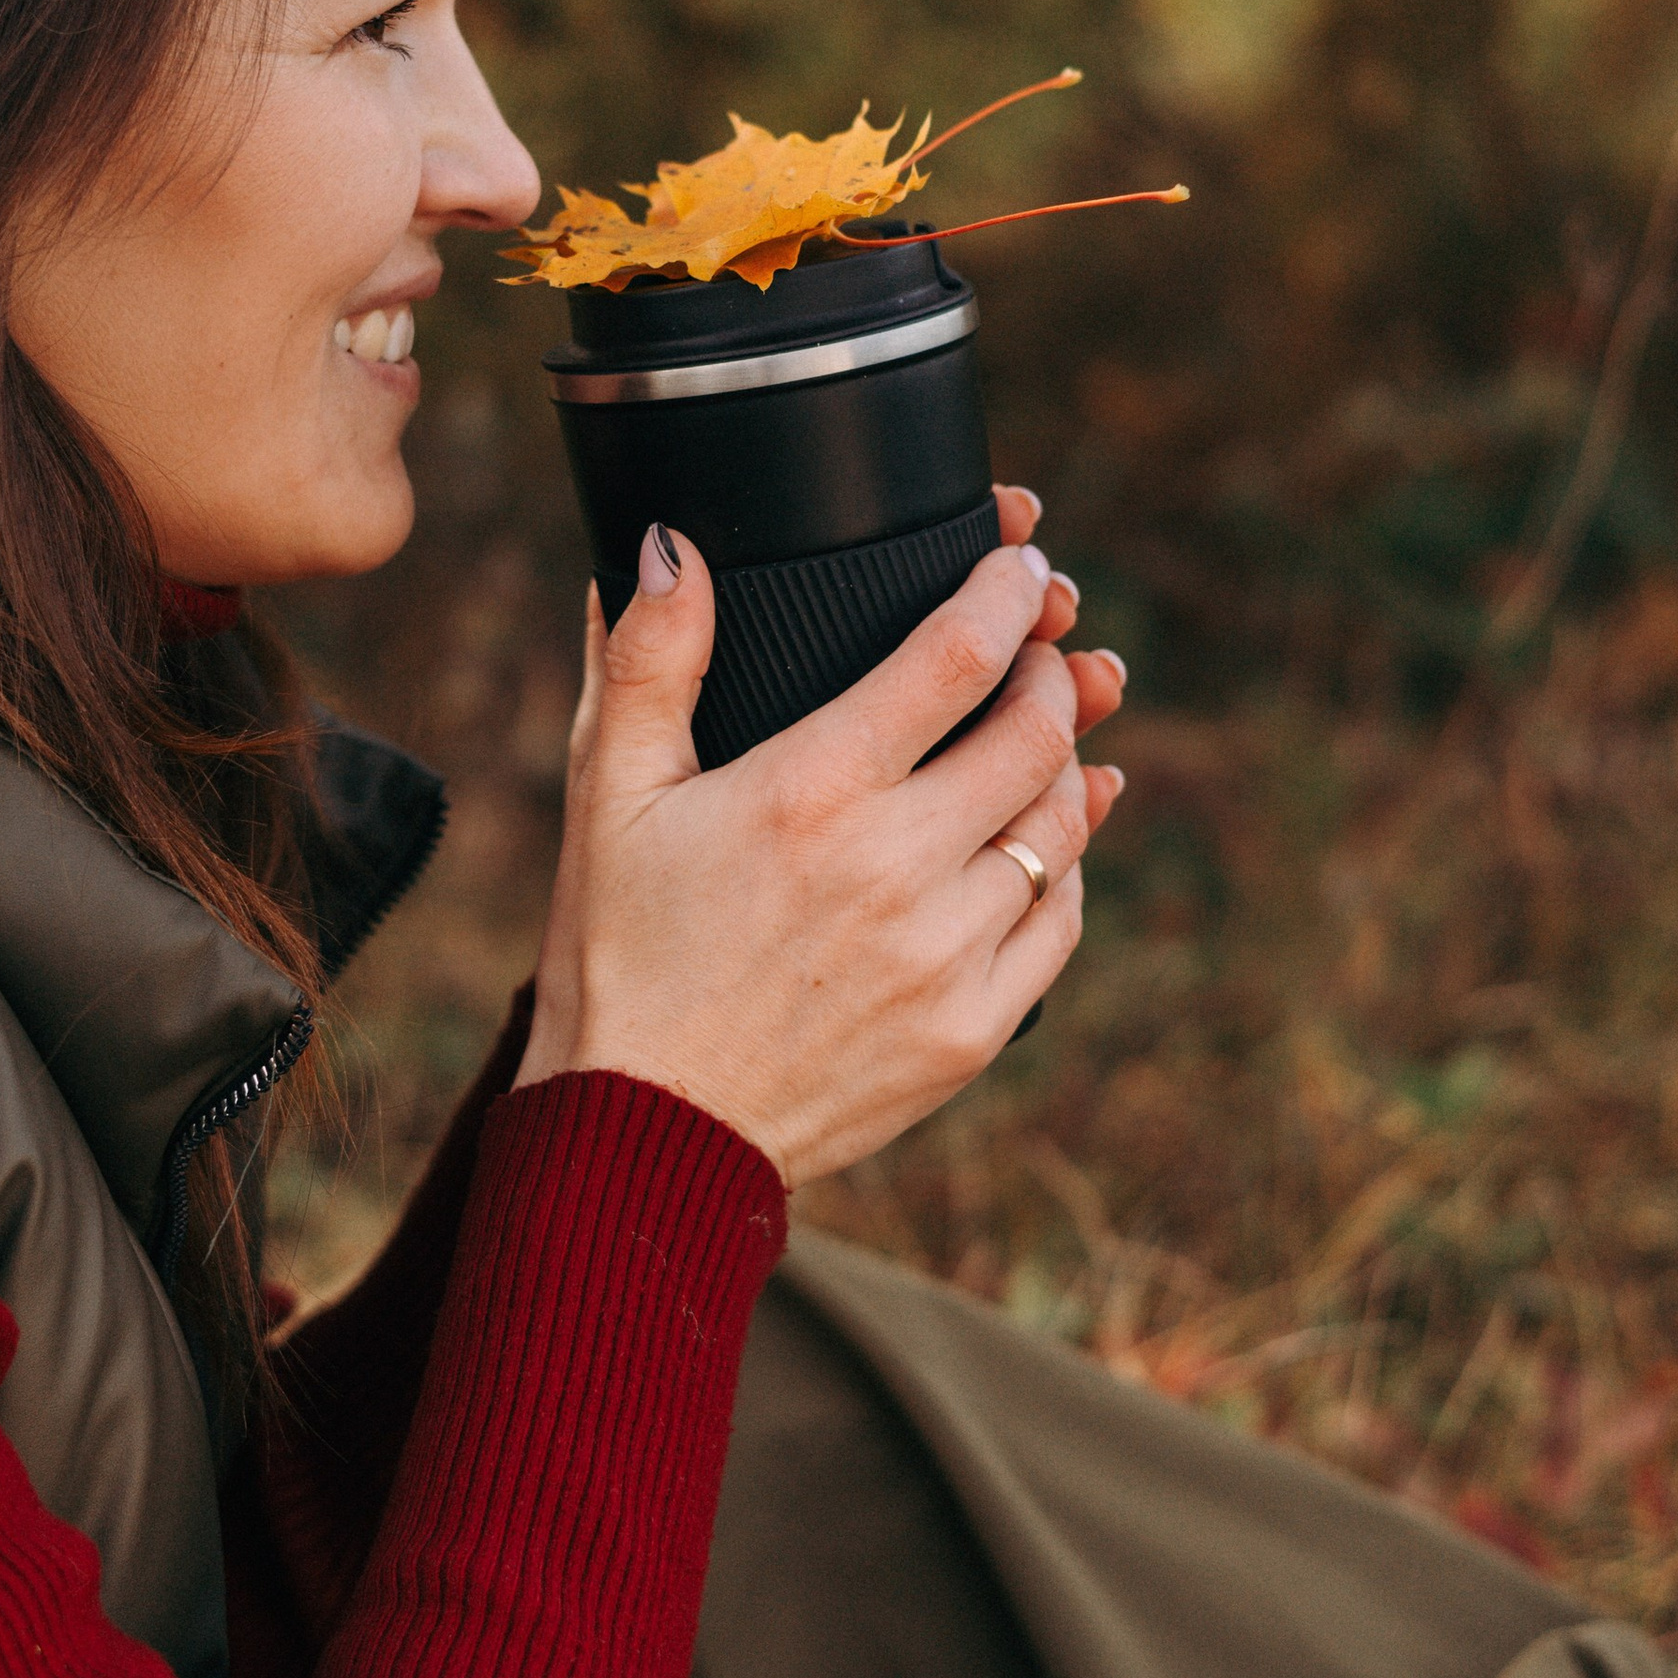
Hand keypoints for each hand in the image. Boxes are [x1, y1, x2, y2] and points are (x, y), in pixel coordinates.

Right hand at [515, 488, 1126, 1185]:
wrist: (644, 1134)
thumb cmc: (618, 951)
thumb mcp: (608, 794)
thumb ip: (647, 659)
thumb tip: (671, 544)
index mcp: (810, 791)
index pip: (956, 656)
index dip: (1006, 592)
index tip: (1025, 561)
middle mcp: (893, 867)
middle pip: (1035, 734)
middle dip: (1051, 672)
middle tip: (1044, 652)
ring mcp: (944, 956)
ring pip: (1061, 826)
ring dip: (1068, 765)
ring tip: (1052, 736)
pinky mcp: (972, 1032)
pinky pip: (1060, 923)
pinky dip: (1066, 867)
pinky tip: (1048, 840)